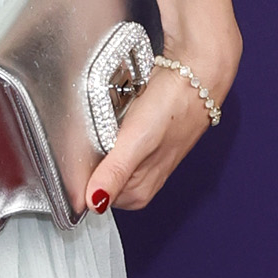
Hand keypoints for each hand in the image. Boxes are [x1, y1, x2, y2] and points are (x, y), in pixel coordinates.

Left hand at [86, 35, 238, 215]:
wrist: (196, 74)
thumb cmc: (173, 106)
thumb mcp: (137, 141)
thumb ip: (115, 172)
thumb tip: (93, 203)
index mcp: (139, 192)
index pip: (91, 198)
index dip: (82, 176)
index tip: (81, 154)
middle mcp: (140, 180)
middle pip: (96, 178)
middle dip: (88, 157)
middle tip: (97, 132)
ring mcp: (142, 160)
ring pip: (103, 157)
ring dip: (98, 140)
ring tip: (105, 122)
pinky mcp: (144, 140)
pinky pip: (114, 140)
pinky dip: (108, 128)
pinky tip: (114, 116)